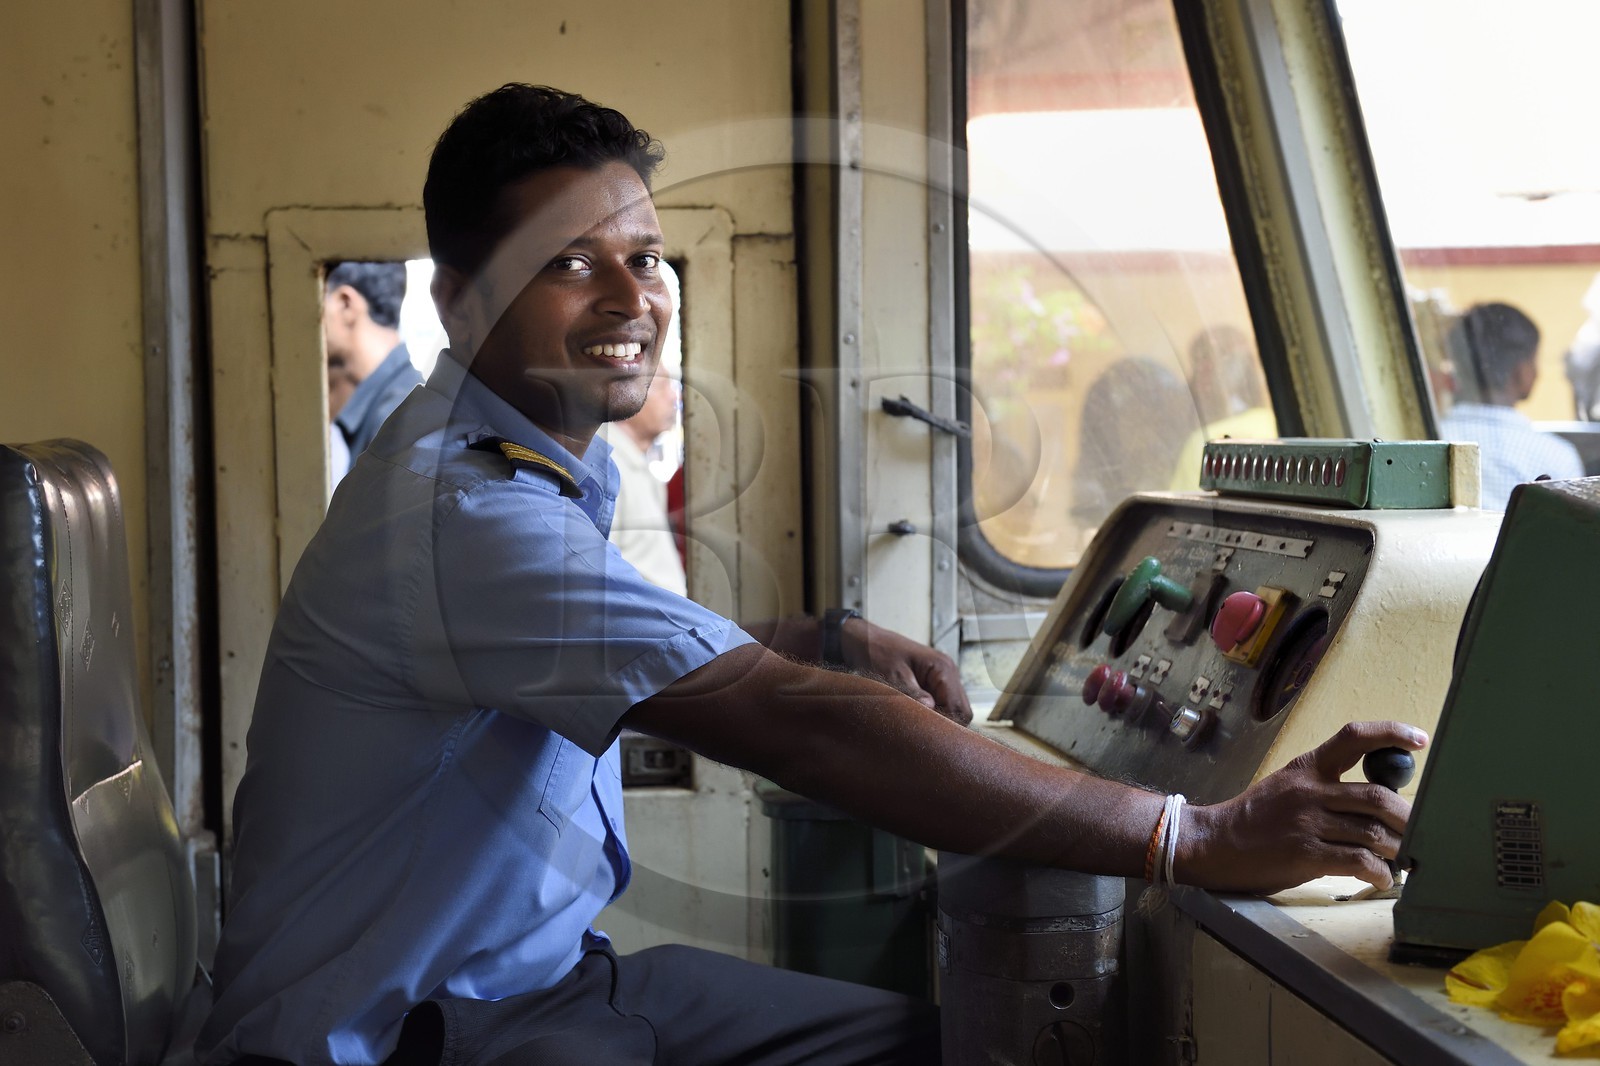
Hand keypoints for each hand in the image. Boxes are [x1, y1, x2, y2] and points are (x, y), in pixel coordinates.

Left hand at [840, 617, 972, 724]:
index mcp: (943, 668)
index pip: (958, 708)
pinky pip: (942, 704)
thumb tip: (931, 710)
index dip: (945, 725)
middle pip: (961, 711)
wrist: (865, 641)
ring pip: (954, 709)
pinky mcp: (934, 683)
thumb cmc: (878, 653)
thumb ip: (913, 694)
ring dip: (938, 719)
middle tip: (921, 732)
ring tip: (917, 726)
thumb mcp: (893, 675)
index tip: (926, 735)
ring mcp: (943, 678)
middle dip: (945, 725)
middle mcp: (949, 673)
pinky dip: (933, 714)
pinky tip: (915, 717)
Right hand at [1177, 721, 1427, 893]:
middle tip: (1419, 831)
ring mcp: (1308, 823)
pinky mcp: (1306, 854)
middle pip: (1377, 796)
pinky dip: (1378, 872)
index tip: (1419, 739)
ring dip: (1396, 850)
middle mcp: (1310, 790)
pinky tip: (1380, 878)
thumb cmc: (1255, 818)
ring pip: (1373, 832)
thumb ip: (1326, 787)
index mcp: (1307, 767)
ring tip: (1401, 860)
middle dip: (1407, 817)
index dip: (1391, 733)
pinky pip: (1357, 861)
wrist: (1215, 842)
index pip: (1354, 737)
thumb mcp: (1287, 787)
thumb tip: (1375, 801)